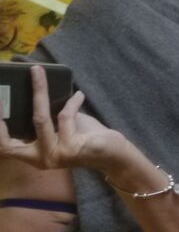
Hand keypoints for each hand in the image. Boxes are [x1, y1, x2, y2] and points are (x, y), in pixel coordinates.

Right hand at [0, 65, 125, 170]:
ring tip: (38, 71)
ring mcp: (56, 156)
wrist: (115, 154)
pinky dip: (71, 102)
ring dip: (39, 90)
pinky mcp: (72, 148)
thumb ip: (42, 116)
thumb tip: (31, 84)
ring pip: (39, 118)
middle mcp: (42, 159)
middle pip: (8, 142)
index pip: (4, 147)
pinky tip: (79, 95)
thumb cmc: (85, 138)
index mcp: (34, 156)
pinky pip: (64, 116)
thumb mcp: (59, 127)